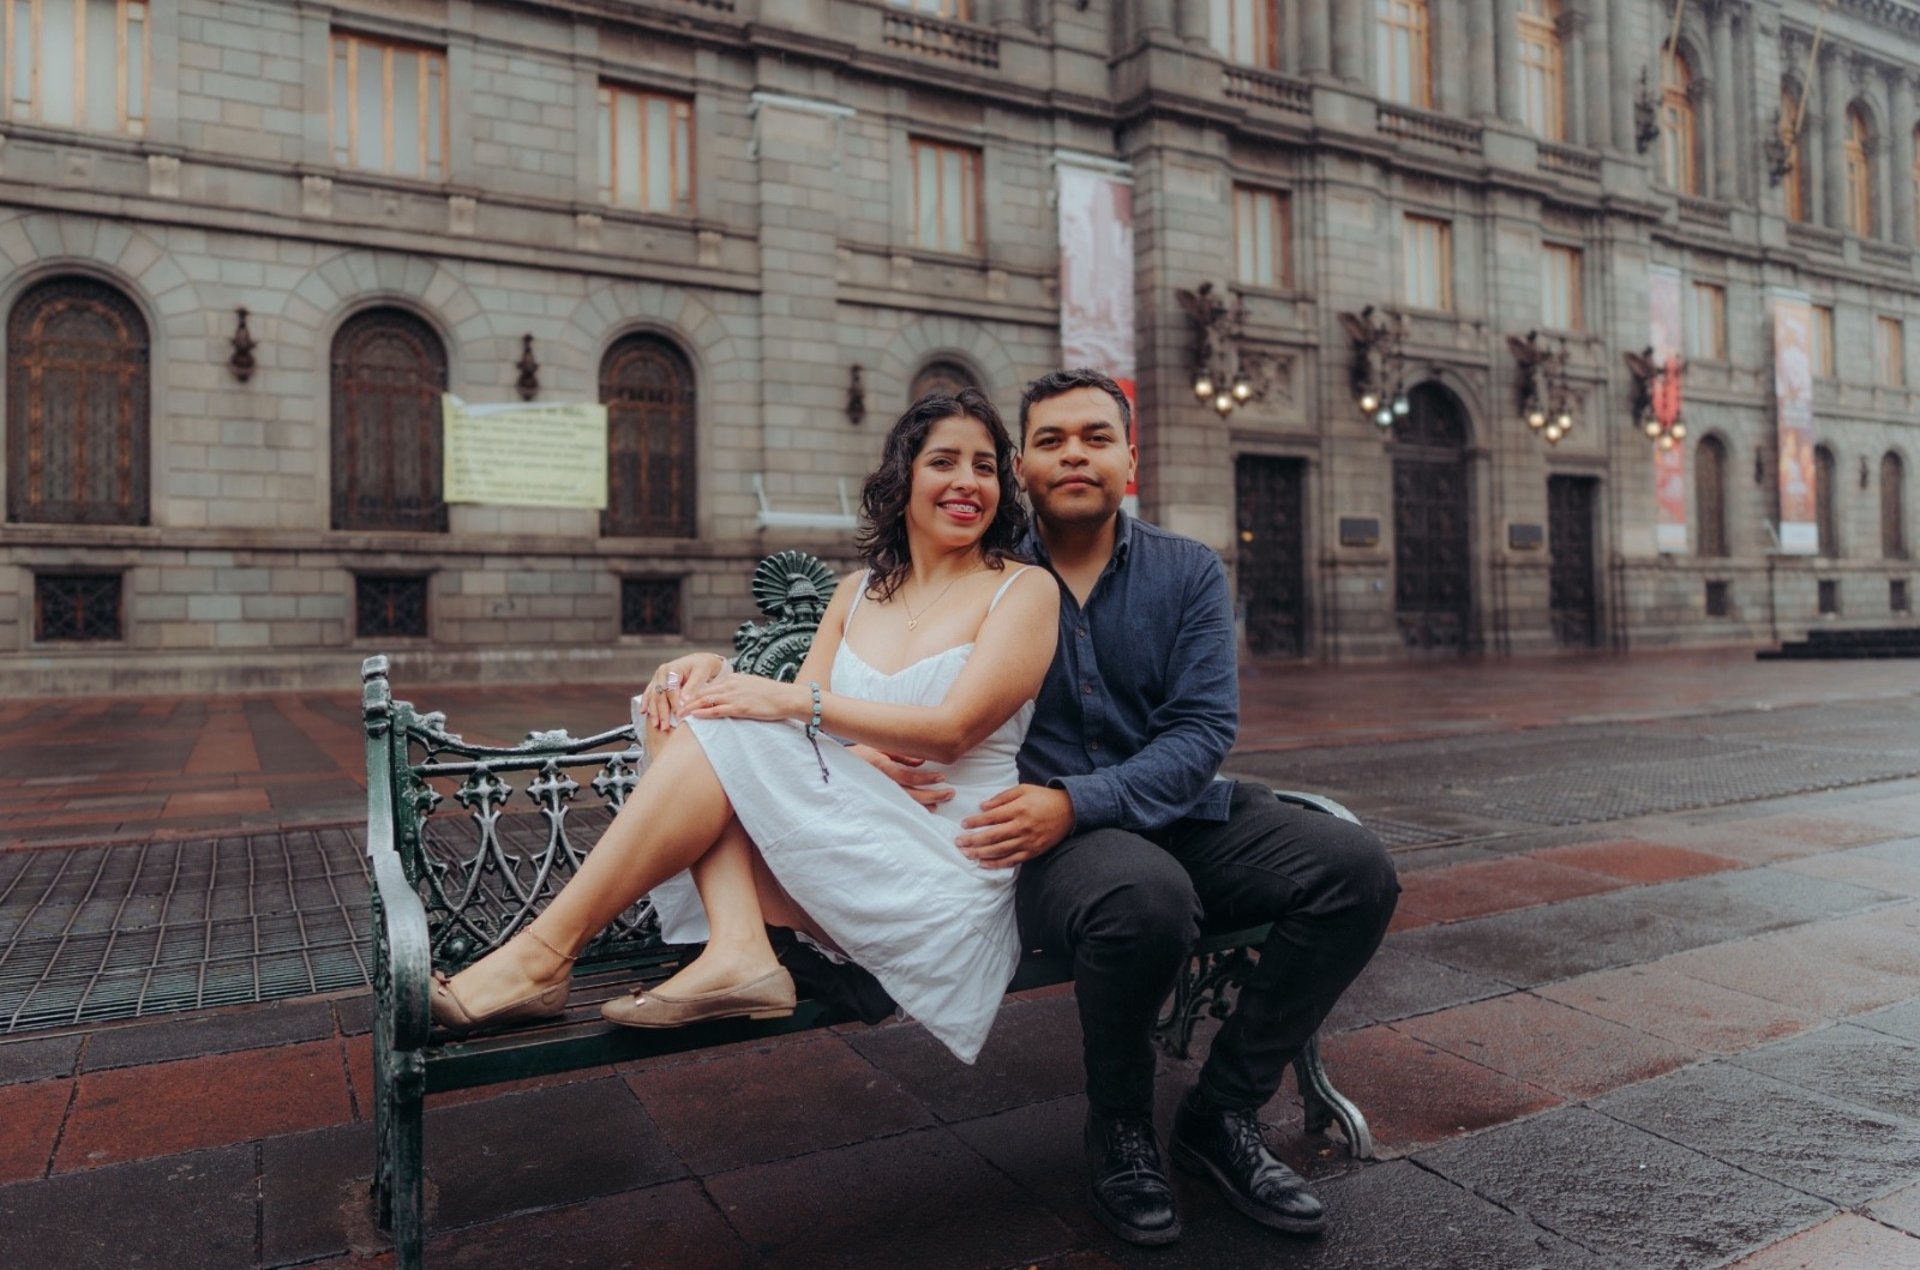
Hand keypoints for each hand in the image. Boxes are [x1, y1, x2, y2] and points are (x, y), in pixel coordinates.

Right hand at [640, 653, 728, 730]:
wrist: (699, 661)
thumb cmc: (702, 667)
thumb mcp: (701, 674)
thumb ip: (692, 687)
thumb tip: (684, 701)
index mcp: (672, 669)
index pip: (671, 690)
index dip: (674, 704)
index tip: (678, 717)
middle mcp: (662, 672)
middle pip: (659, 695)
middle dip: (661, 712)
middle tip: (664, 726)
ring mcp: (657, 677)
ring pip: (652, 696)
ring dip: (653, 712)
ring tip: (656, 725)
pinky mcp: (656, 682)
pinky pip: (649, 694)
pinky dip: (646, 704)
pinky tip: (644, 712)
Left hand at [681, 674, 807, 723]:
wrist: (787, 697)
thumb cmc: (772, 695)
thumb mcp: (752, 686)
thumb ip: (738, 688)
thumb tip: (728, 696)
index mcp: (734, 678)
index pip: (708, 685)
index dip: (694, 694)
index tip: (683, 700)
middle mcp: (732, 685)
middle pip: (703, 692)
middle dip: (686, 700)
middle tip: (674, 708)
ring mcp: (735, 696)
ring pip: (706, 701)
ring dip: (690, 708)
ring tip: (679, 715)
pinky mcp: (740, 707)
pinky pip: (717, 710)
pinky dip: (704, 713)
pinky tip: (695, 717)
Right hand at [848, 744, 952, 811]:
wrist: (840, 768)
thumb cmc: (861, 754)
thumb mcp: (880, 748)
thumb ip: (901, 755)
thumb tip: (921, 761)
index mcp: (882, 767)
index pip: (908, 776)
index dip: (926, 778)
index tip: (942, 778)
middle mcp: (882, 783)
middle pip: (911, 794)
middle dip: (932, 795)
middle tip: (950, 793)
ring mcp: (880, 794)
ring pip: (906, 803)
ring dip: (925, 804)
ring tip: (940, 805)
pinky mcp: (879, 800)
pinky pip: (899, 806)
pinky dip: (913, 809)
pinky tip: (925, 811)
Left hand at [956, 785, 1073, 868]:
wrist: (1069, 811)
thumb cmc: (1043, 798)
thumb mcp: (1022, 789)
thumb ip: (1002, 797)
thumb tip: (983, 807)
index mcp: (1019, 809)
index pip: (991, 817)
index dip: (975, 822)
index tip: (963, 824)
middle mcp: (1022, 826)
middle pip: (992, 836)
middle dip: (973, 840)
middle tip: (958, 843)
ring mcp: (1028, 841)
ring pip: (1000, 850)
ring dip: (981, 853)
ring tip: (966, 854)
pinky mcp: (1033, 851)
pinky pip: (1012, 860)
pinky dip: (997, 864)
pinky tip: (983, 864)